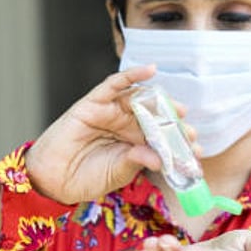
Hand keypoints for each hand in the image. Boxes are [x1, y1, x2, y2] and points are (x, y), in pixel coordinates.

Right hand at [26, 65, 190, 204]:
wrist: (54, 180)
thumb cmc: (85, 177)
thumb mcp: (120, 172)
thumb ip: (140, 162)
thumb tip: (161, 158)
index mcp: (132, 141)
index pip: (161, 135)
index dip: (178, 141)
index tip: (196, 150)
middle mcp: (124, 123)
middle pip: (155, 115)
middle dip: (173, 122)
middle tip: (189, 132)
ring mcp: (110, 111)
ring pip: (139, 99)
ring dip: (161, 102)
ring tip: (178, 110)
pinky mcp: (94, 102)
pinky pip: (115, 84)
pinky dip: (132, 75)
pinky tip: (150, 70)